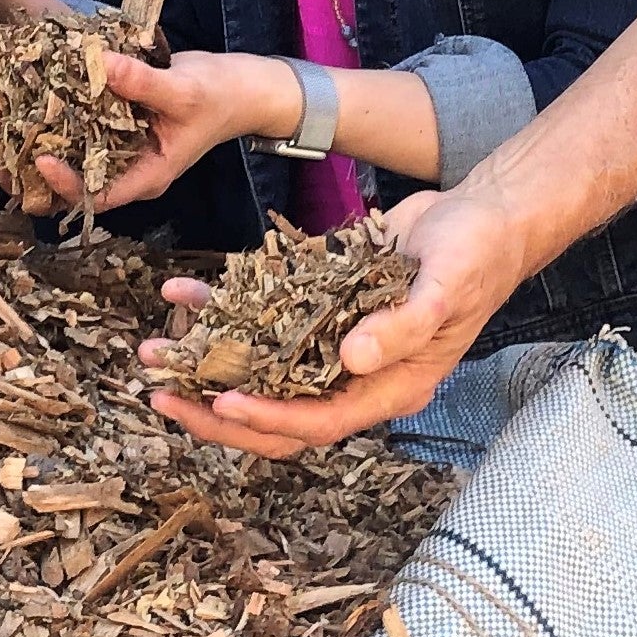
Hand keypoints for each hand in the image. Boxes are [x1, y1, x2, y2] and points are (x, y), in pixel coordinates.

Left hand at [17, 48, 281, 216]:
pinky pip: (70, 121)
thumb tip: (96, 63)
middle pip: (65, 180)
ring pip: (60, 149)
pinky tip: (21, 85)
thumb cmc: (221, 97)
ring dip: (27, 131)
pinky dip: (45, 107)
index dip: (64, 184)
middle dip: (27, 159)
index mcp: (145, 176)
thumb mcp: (185, 90)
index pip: (97, 195)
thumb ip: (143, 83)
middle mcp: (122, 166)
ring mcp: (112, 143)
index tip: (39, 158)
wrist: (239, 86)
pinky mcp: (106, 119)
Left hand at [143, 178, 534, 457]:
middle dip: (216, 410)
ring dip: (206, 363)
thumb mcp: (447, 290)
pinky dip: (221, 309)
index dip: (269, 418)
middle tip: (161, 395)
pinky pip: (261, 318)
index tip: (223, 402)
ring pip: (259, 369)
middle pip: (276, 412)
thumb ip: (402, 327)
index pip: (318, 421)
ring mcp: (333, 342)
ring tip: (153, 350)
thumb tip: (351, 358)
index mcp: (389, 387)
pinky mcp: (318, 306)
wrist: (482, 216)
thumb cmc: (476, 257)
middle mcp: (355, 375)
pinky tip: (182, 294)